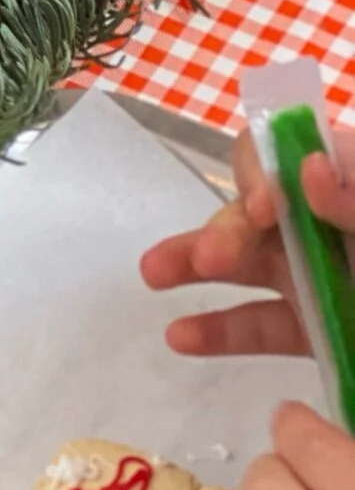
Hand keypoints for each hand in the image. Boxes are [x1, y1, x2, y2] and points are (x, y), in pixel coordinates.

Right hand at [140, 123, 354, 359]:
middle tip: (212, 261)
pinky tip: (178, 337)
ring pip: (241, 262)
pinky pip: (257, 324)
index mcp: (341, 184)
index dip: (262, 172)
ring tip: (153, 275)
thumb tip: (310, 167)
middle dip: (223, 230)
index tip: (263, 210)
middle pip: (252, 209)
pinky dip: (218, 332)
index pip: (281, 152)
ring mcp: (311, 274)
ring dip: (192, 261)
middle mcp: (317, 221)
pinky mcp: (309, 327)